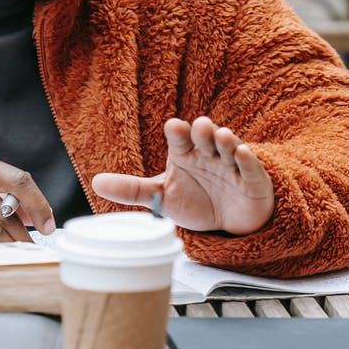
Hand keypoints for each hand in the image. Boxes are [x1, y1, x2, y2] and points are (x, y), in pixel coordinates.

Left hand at [89, 116, 275, 234]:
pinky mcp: (252, 181)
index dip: (178, 132)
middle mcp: (209, 154)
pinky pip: (250, 169)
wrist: (228, 221)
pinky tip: (243, 154)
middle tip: (199, 127)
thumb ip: (133, 189)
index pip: (180, 138)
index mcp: (186, 154)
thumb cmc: (195, 201)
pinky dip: (247, 161)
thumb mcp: (162, 197)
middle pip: (206, 137)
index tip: (174, 127)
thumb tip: (96, 183)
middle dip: (203, 131)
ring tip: (221, 136)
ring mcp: (232, 165)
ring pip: (229, 148)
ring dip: (227, 141)